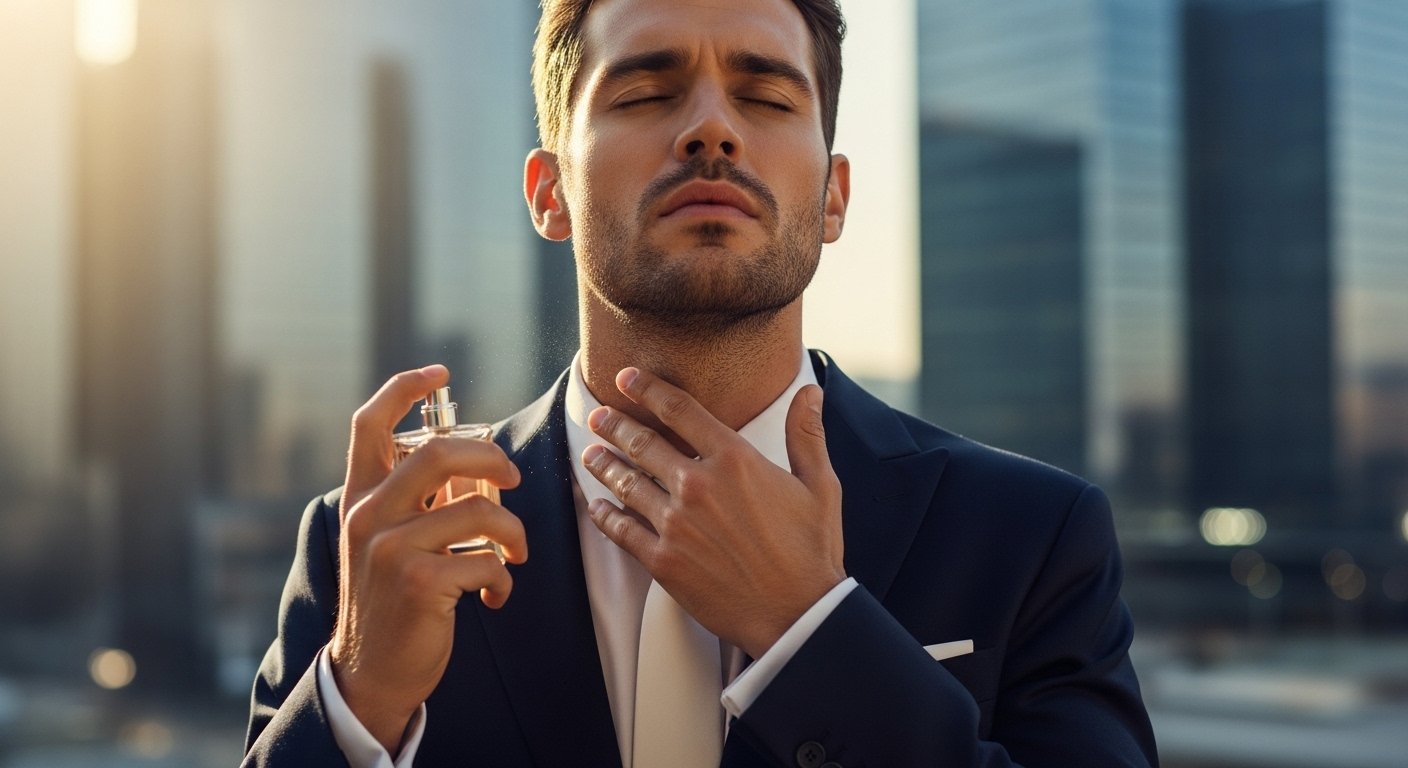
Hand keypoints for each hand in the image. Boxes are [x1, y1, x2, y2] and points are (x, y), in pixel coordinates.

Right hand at [329, 365, 526, 752]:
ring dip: (512, 533)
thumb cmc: (394, 601)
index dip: (404, 388)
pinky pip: (487, 559)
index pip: (369, 424)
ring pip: (479, 509)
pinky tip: (494, 595)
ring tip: (514, 555)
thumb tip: (482, 464)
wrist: (370, 672)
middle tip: (512, 480)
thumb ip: (426, 500)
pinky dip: (503, 577)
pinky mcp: (419, 582)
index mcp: (361, 498)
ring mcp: (390, 548)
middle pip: (440, 451)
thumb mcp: (395, 541)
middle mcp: (368, 515)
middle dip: (492, 459)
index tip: (439, 371)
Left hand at [583, 368, 844, 658]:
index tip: (626, 378)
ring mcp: (676, 524)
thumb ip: (806, 435)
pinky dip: (605, 516)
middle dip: (615, 425)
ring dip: (604, 465)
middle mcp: (698, 485)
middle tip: (598, 415)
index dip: (648, 389)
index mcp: (735, 460)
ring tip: (590, 454)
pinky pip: (622, 532)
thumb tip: (810, 392)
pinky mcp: (663, 561)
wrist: (798, 615)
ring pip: (626, 483)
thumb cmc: (811, 551)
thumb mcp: (819, 486)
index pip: (680, 410)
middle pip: (642, 443)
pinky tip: (597, 507)